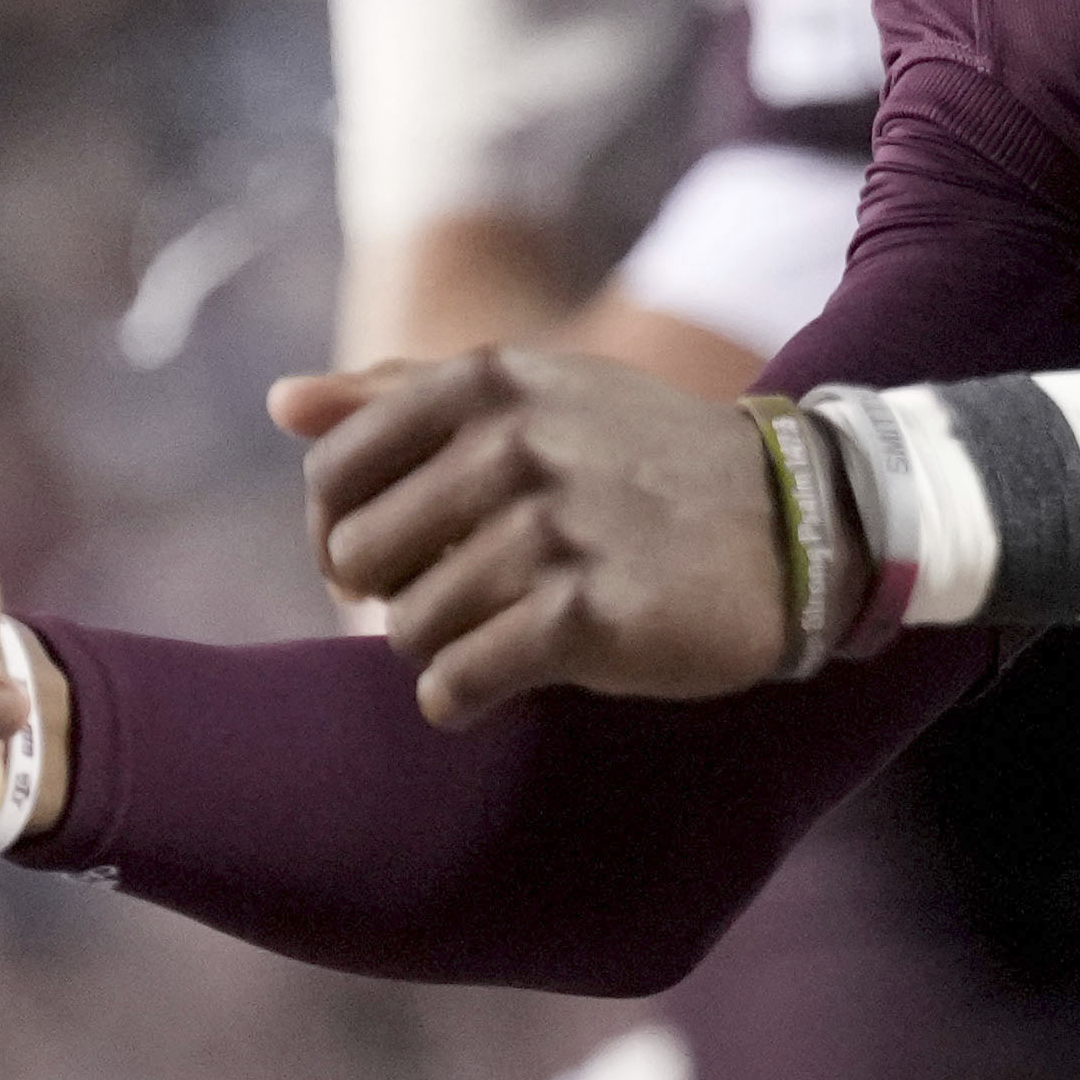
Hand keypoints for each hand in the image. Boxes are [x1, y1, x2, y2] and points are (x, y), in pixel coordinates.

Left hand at [272, 350, 788, 723]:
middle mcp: (516, 444)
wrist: (797, 526)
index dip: (346, 528)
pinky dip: (464, 698)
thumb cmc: (647, 464)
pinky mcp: (586, 617)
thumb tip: (281, 402)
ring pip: (408, 630)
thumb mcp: (540, 397)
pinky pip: (458, 683)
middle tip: (462, 598)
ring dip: (443, 649)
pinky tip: (509, 680)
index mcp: (491, 381)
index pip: (335, 472)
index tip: (398, 555)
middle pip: (360, 557)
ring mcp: (553, 530)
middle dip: (395, 593)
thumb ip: (403, 394)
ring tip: (505, 633)